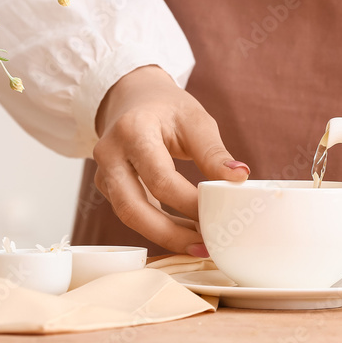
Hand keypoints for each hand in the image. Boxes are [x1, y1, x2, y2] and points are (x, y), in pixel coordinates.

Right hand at [92, 65, 249, 254]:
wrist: (134, 97)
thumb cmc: (167, 107)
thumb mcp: (195, 120)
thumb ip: (213, 152)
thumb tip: (239, 178)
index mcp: (133, 131)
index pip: (160, 178)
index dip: (189, 203)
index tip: (218, 215)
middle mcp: (110, 152)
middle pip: (132, 207)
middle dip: (170, 233)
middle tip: (204, 246)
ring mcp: (102, 171)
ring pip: (127, 215)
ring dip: (164, 235)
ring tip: (198, 244)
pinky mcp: (106, 185)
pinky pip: (129, 212)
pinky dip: (157, 226)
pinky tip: (184, 231)